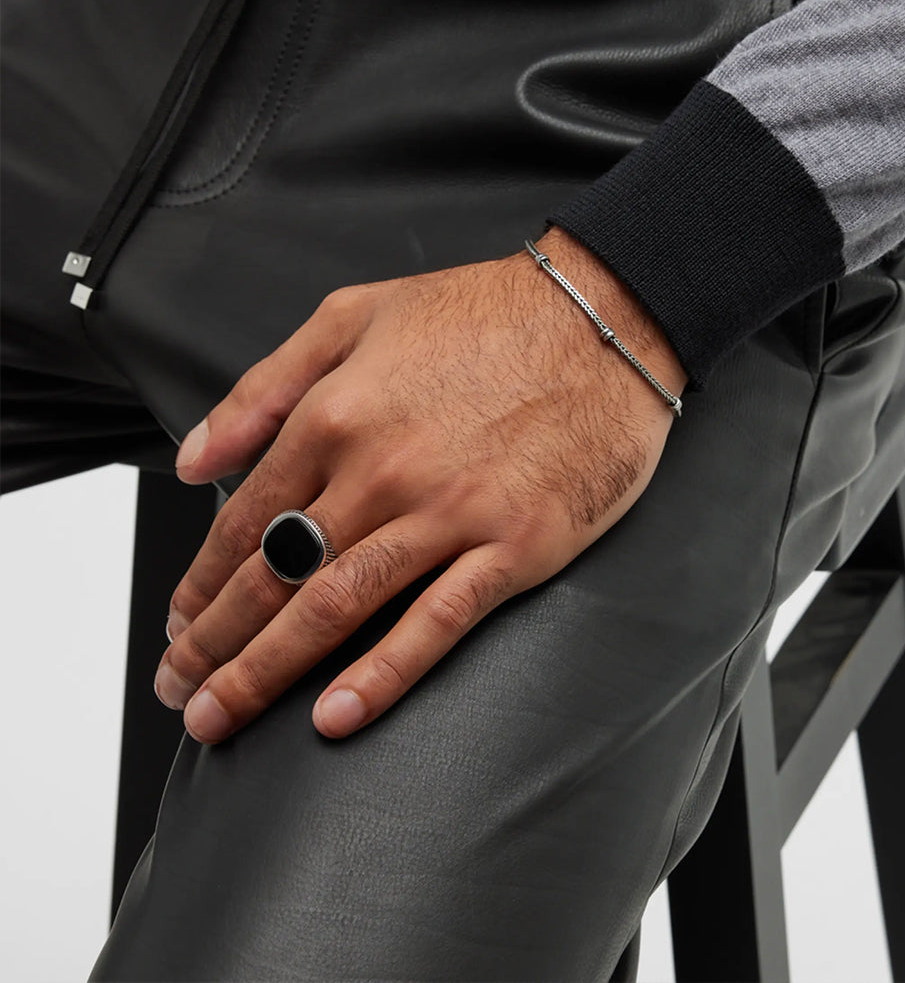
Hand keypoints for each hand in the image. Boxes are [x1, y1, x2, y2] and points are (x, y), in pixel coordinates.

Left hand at [155, 226, 687, 743]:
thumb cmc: (484, 312)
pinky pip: (436, 623)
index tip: (179, 623)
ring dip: (266, 671)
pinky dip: (382, 675)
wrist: (602, 317)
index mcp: (336, 413)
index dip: (200, 582)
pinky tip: (336, 717)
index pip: (242, 519)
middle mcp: (379, 469)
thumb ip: (265, 386)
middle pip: (274, 574)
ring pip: (335, 607)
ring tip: (222, 715)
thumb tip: (193, 459)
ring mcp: (448, 512)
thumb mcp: (354, 315)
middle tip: (180, 691)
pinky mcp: (513, 545)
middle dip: (212, 644)